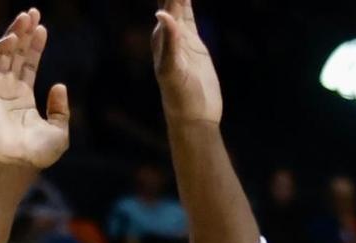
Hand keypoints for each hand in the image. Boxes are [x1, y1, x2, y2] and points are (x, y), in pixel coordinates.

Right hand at [0, 9, 69, 171]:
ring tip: (26, 17)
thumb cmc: (37, 154)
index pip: (28, 65)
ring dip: (14, 33)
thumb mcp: (59, 132)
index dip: (35, 47)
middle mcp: (8, 91)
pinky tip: (13, 38)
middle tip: (33, 12)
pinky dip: (0, 47)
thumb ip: (61, 109)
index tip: (43, 29)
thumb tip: (59, 85)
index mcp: (23, 100)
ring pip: (3, 53)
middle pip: (15, 54)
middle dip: (24, 33)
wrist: (15, 164)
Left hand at [153, 0, 221, 122]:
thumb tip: (162, 13)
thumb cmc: (180, 99)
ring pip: (179, 0)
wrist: (194, 118)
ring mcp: (181, 35)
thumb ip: (169, 44)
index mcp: (161, 35)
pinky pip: (190, 12)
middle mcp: (168, 31)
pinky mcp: (193, 42)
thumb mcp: (173, 72)